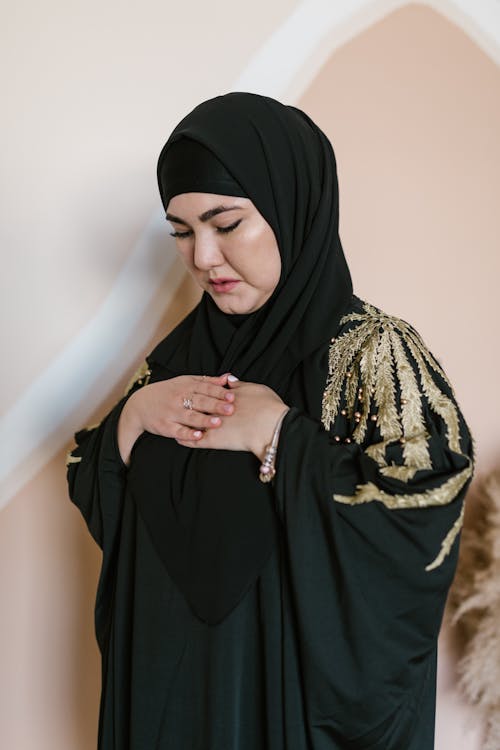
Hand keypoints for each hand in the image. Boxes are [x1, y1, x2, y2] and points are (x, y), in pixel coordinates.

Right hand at [117, 373, 234, 465]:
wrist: (139, 405)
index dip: (219, 392)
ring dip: (204, 420)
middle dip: (215, 405)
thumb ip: (207, 381)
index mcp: (185, 386)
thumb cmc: (168, 392)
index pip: (205, 388)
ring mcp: (171, 413)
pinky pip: (178, 431)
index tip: (232, 396)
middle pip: (200, 401)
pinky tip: (198, 436)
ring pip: (190, 416)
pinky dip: (188, 434)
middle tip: (231, 409)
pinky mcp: (165, 427)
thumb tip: (228, 378)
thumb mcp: (185, 382)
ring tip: (217, 422)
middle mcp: (179, 398)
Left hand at [175, 376, 288, 459]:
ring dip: (183, 422)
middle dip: (186, 405)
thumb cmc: (269, 408)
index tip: (193, 393)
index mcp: (225, 396)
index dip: (200, 393)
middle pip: (196, 405)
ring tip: (174, 421)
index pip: (208, 393)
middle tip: (176, 404)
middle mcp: (216, 409)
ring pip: (192, 422)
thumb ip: (240, 385)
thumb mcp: (256, 390)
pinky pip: (194, 441)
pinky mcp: (213, 440)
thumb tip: (229, 380)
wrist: (272, 427)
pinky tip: (178, 439)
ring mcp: (213, 424)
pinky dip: (185, 440)